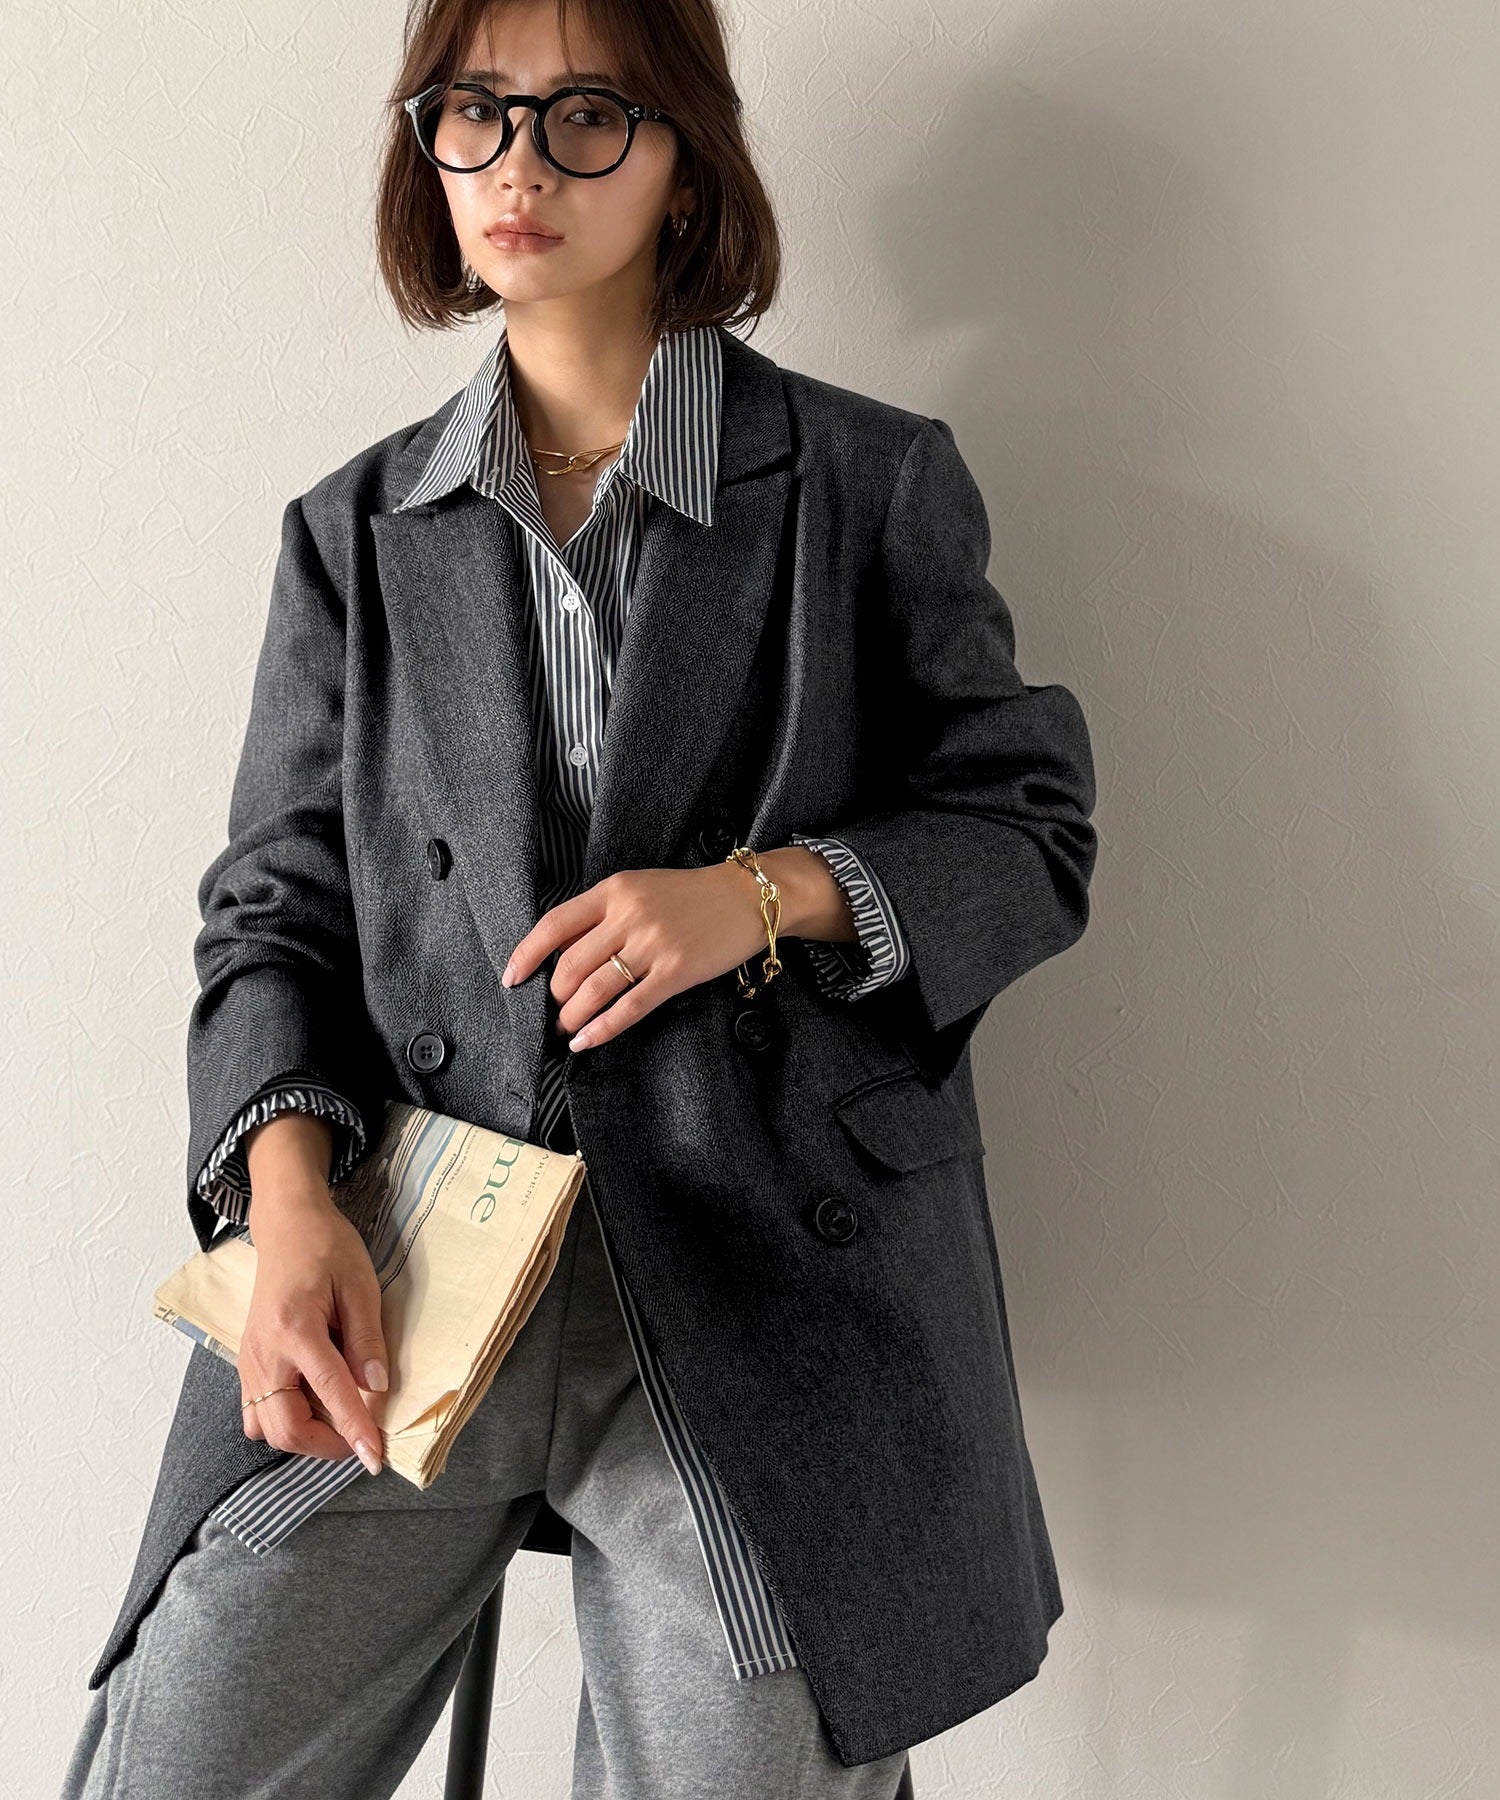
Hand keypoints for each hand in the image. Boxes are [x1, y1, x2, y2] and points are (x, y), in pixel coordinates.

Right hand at [238, 1184, 389, 1474]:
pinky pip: (256, 1410)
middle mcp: (265, 1353)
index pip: (331, 1393)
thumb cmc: (327, 1248)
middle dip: (325, 1445)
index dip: (355, 1430)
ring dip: (302, 1436)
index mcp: (296, 1330)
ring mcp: (249, 1360)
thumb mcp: (360, 1286)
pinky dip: (284, 1420)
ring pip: (266, 1427)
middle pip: (286, 1428)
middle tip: (360, 1439)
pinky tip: (311, 1402)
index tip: (374, 1458)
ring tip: (337, 1421)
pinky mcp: (246, 1362)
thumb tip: (378, 1388)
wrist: (287, 1226)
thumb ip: (367, 1340)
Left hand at [501, 861, 784, 1050]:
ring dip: (572, 1017)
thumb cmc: (690, 895)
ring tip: (566, 1029)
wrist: (748, 898)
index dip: (527, 955)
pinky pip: (630, 1007)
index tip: (512, 979)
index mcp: (614, 890)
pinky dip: (602, 1029)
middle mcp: (629, 915)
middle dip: (555, 996)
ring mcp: (653, 944)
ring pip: (595, 989)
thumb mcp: (639, 888)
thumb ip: (602, 913)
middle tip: (553, 1011)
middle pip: (571, 965)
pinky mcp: (677, 971)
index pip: (554, 924)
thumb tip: (560, 952)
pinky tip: (586, 1041)